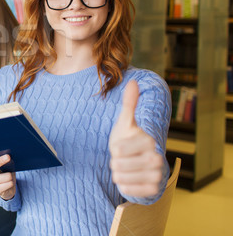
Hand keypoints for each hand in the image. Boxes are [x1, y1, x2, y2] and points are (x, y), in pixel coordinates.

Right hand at [0, 148, 15, 200]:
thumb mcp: (5, 166)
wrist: (7, 188)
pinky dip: (11, 183)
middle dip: (0, 161)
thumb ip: (4, 161)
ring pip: (6, 176)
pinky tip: (8, 184)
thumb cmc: (5, 173)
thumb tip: (8, 157)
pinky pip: (8, 184)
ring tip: (9, 177)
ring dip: (11, 176)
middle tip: (8, 157)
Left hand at [109, 80, 163, 197]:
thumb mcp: (126, 122)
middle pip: (118, 164)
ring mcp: (157, 175)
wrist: (140, 163)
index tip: (121, 147)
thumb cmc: (129, 140)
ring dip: (118, 174)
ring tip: (124, 168)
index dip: (114, 150)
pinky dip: (124, 185)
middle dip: (115, 162)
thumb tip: (133, 81)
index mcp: (149, 141)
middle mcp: (157, 158)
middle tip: (122, 159)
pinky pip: (128, 190)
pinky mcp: (153, 189)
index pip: (117, 150)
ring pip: (121, 178)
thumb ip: (129, 103)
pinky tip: (128, 179)